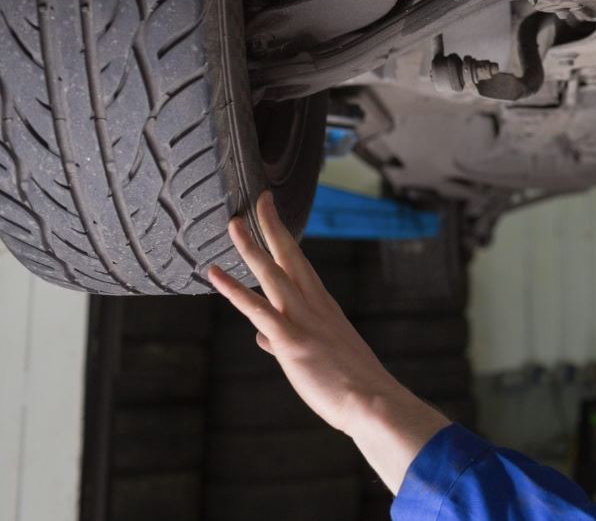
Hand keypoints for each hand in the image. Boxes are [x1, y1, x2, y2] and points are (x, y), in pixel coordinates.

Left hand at [208, 192, 448, 491]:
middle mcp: (314, 305)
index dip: (283, 238)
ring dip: (251, 247)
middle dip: (272, 226)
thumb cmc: (351, 384)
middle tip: (258, 200)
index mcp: (323, 307)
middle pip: (290, 257)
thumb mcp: (322, 356)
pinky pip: (258, 310)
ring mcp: (303, 321)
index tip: (272, 213)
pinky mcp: (292, 341)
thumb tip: (261, 338)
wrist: (373, 403)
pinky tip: (214, 274)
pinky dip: (234, 290)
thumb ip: (286, 342)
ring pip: (273, 274)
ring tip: (232, 223)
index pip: (300, 263)